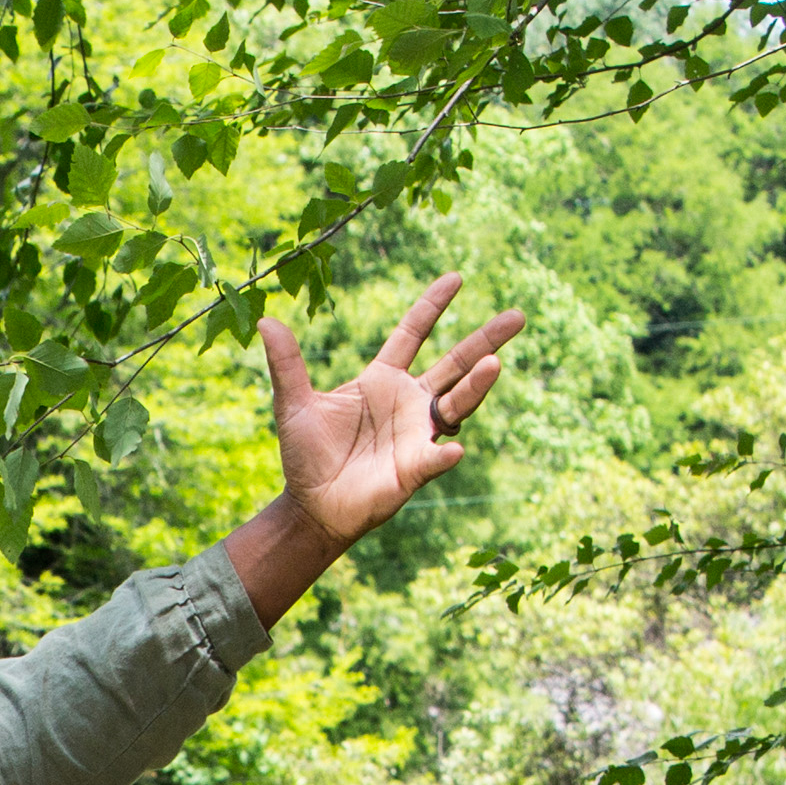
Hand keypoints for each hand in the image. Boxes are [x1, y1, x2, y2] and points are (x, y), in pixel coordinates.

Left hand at [223, 274, 522, 619]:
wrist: (311, 507)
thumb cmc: (306, 456)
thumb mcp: (294, 405)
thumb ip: (287, 365)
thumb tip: (267, 321)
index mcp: (382, 379)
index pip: (413, 333)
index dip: (433, 306)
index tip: (457, 277)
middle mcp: (408, 401)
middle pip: (455, 363)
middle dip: (486, 340)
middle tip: (518, 316)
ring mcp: (416, 433)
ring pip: (456, 403)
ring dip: (476, 386)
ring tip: (494, 364)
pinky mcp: (415, 468)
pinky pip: (435, 457)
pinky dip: (444, 452)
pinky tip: (453, 448)